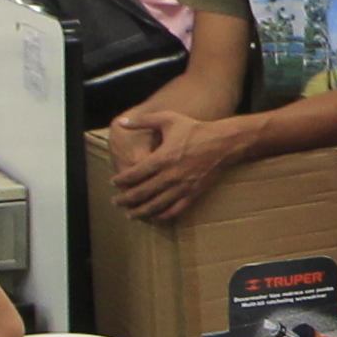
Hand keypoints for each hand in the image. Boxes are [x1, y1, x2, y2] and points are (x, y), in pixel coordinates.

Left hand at [111, 113, 237, 220]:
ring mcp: (182, 187)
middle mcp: (170, 175)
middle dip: (126, 199)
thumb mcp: (168, 119)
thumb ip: (143, 120)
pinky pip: (174, 210)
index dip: (122, 180)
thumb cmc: (195, 129)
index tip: (113, 182)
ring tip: (129, 215)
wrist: (223, 143)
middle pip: (142, 192)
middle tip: (116, 202)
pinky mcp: (192, 193)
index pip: (135, 174)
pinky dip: (162, 216)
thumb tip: (121, 121)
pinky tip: (154, 217)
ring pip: (156, 205)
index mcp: (162, 158)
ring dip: (141, 211)